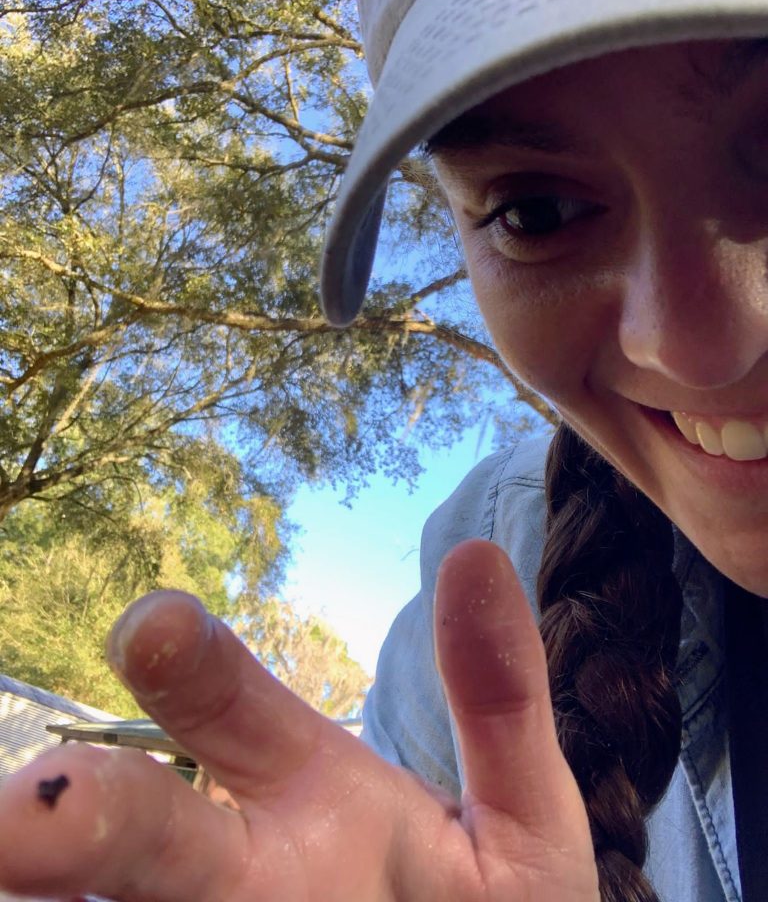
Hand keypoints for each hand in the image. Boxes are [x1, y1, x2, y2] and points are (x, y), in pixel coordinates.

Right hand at [0, 540, 598, 900]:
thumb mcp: (521, 816)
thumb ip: (501, 700)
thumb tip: (478, 555)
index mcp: (310, 796)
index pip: (233, 712)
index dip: (191, 668)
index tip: (151, 624)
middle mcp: (241, 868)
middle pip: (140, 836)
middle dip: (68, 823)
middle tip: (10, 825)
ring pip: (125, 901)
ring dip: (68, 892)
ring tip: (16, 871)